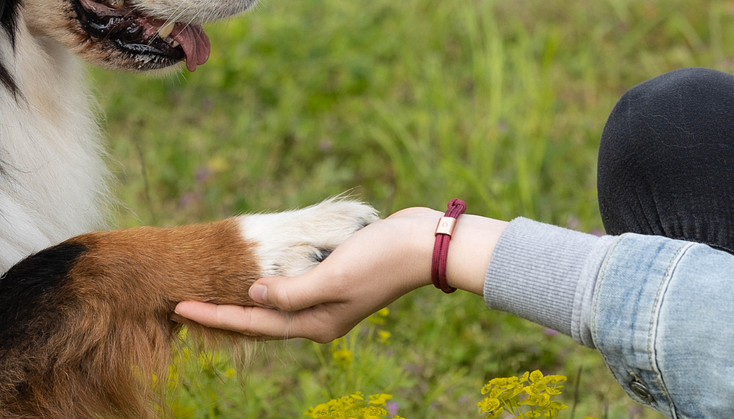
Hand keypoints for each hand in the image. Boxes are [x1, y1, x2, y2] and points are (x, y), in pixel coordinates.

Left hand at [174, 207, 506, 342]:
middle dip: (222, 312)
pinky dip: (268, 280)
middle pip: (259, 319)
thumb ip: (289, 291)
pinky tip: (253, 271)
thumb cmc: (380, 260)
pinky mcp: (333, 277)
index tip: (179, 307)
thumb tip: (253, 295)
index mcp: (316, 323)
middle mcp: (318, 316)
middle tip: (183, 303)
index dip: (215, 316)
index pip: (254, 324)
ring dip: (242, 297)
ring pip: (273, 302)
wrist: (422, 243)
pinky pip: (290, 284)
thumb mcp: (332, 278)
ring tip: (210, 289)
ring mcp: (326, 298)